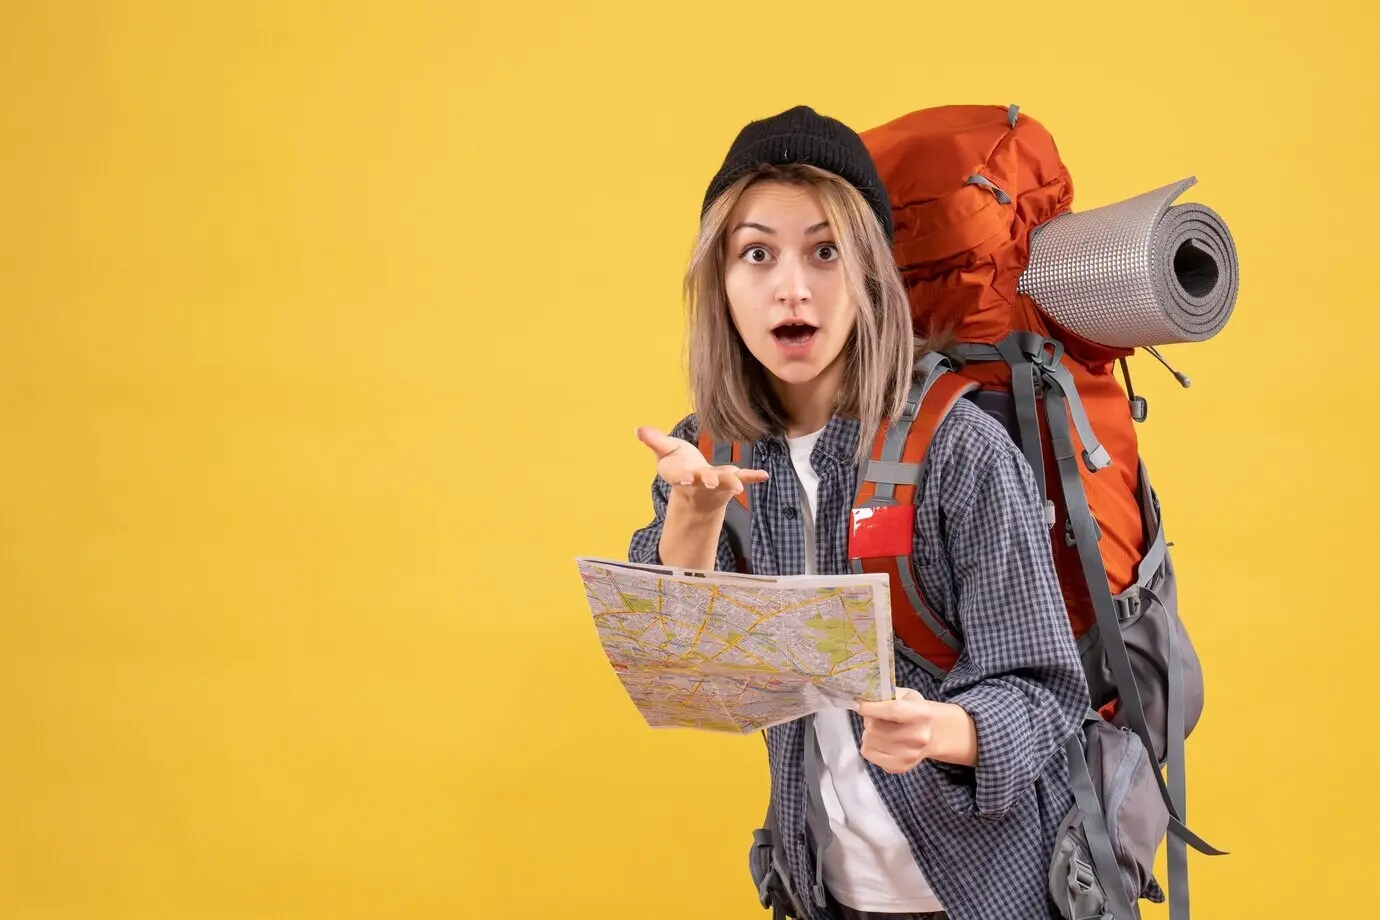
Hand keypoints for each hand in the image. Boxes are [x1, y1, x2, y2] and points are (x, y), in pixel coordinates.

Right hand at [636, 426, 768, 509]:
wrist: (694, 489)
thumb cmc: (678, 465)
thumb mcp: (664, 452)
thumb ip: (654, 441)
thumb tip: (638, 429)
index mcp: (679, 473)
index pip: (677, 475)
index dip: (680, 476)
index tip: (684, 478)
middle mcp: (698, 480)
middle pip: (702, 480)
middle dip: (707, 480)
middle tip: (710, 482)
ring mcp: (716, 482)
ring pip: (723, 481)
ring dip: (731, 482)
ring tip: (740, 486)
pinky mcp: (730, 479)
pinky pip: (743, 477)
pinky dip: (752, 476)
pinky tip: (764, 475)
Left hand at [857, 688, 977, 772]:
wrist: (933, 735)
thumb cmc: (917, 713)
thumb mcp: (908, 696)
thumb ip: (887, 694)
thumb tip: (862, 698)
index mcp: (922, 715)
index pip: (892, 711)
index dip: (871, 708)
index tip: (860, 704)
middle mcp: (917, 737)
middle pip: (875, 728)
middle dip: (869, 719)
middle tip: (873, 716)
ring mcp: (908, 755)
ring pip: (869, 741)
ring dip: (868, 732)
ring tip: (878, 728)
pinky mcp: (899, 766)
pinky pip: (868, 753)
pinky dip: (869, 745)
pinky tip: (880, 740)